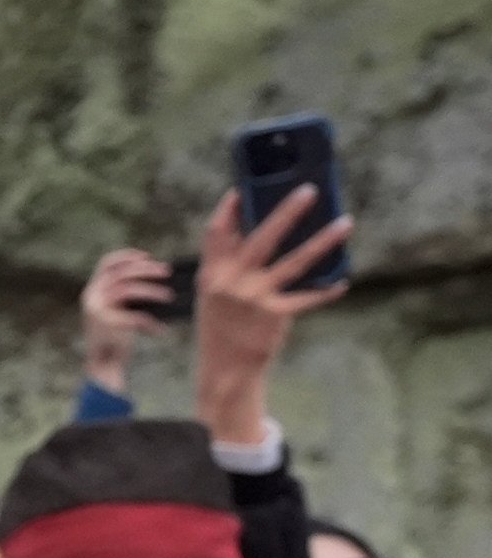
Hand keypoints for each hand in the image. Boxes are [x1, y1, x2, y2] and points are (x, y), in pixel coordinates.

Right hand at [78, 247, 176, 391]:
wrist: (104, 364)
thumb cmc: (117, 337)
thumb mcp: (118, 310)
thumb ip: (127, 293)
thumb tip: (155, 274)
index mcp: (92, 291)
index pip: (107, 263)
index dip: (127, 256)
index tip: (148, 256)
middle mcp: (91, 296)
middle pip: (121, 272)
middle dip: (147, 269)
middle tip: (167, 272)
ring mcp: (97, 309)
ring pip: (128, 289)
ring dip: (152, 291)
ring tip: (169, 296)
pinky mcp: (106, 323)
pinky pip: (135, 316)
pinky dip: (149, 323)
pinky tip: (159, 330)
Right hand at [193, 183, 352, 451]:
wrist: (224, 368)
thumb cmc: (222, 326)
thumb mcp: (214, 294)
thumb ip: (229, 266)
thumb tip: (261, 233)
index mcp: (211, 274)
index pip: (216, 234)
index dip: (227, 210)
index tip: (240, 189)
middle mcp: (231, 283)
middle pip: (262, 238)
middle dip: (287, 212)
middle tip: (309, 191)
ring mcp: (254, 298)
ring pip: (295, 262)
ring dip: (323, 241)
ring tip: (346, 223)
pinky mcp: (275, 315)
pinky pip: (308, 297)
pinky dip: (326, 291)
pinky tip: (340, 283)